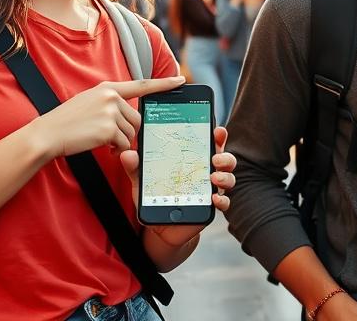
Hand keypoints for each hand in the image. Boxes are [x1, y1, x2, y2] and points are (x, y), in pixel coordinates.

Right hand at [29, 77, 183, 157]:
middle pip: (137, 119)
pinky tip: (102, 147)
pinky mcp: (109, 128)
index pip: (142, 84)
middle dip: (128, 132)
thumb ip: (110, 104)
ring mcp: (110, 111)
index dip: (164, 83)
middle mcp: (111, 96)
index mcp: (108, 88)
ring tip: (101, 141)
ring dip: (121, 142)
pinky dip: (115, 150)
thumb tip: (130, 118)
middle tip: (110, 138)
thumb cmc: (67, 122)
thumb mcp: (89, 103)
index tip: (181, 80)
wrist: (48, 134)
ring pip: (132, 133)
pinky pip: (123, 144)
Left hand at [127, 125, 236, 246]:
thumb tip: (128, 154)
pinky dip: (223, 200)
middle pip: (224, 159)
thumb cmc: (156, 196)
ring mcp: (210, 190)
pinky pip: (224, 202)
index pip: (208, 143)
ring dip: (225, 176)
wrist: (159, 225)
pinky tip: (215, 199)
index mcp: (193, 160)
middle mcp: (206, 173)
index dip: (217, 136)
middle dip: (225, 156)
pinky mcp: (210, 208)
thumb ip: (136, 167)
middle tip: (215, 158)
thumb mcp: (143, 180)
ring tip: (214, 178)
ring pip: (228, 178)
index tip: (218, 130)